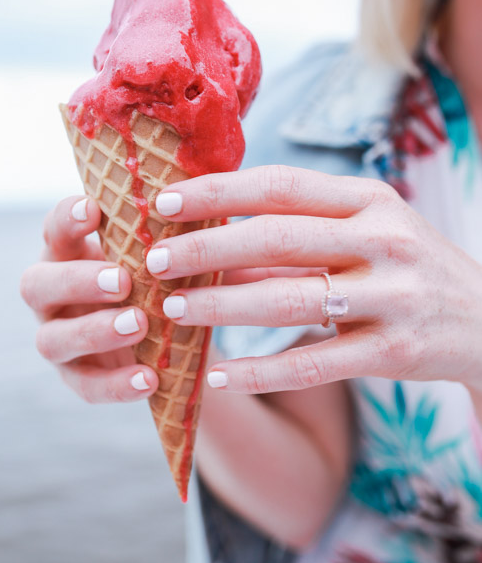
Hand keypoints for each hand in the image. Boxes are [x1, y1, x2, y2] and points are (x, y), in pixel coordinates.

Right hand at [20, 196, 158, 401]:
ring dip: (94, 332)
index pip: (55, 229)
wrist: (169, 335)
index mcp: (70, 253)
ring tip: (138, 324)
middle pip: (37, 285)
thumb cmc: (162, 276)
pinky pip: (87, 386)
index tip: (93, 209)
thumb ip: (177, 235)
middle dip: (77, 281)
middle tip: (122, 281)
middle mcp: (53, 295)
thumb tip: (215, 209)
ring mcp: (59, 338)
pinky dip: (116, 384)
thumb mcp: (166, 254)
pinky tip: (148, 379)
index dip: (67, 219)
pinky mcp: (78, 377)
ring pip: (52, 340)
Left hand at [143, 165, 481, 392]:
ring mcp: (392, 297)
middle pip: (277, 237)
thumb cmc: (408, 267)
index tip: (164, 201)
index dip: (218, 192)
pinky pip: (315, 363)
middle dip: (207, 248)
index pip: (281, 186)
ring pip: (290, 300)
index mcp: (370, 201)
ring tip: (173, 310)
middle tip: (153, 260)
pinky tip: (220, 376)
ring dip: (222, 305)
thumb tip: (215, 248)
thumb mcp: (363, 235)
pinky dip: (262, 371)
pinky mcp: (394, 352)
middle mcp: (384, 240)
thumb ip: (295, 239)